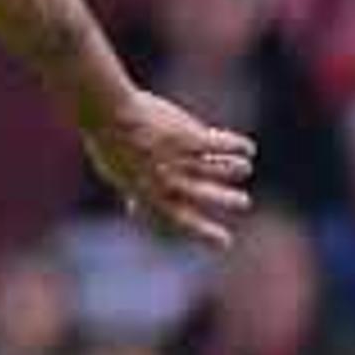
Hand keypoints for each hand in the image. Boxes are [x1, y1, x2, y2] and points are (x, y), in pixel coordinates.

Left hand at [81, 87, 256, 248]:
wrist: (107, 111)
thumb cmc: (110, 143)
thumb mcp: (117, 174)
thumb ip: (134, 193)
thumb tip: (134, 208)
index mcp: (149, 194)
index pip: (182, 220)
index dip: (205, 234)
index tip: (226, 243)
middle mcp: (167, 179)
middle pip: (207, 195)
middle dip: (229, 200)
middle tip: (243, 202)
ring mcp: (179, 157)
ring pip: (222, 169)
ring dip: (237, 169)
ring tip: (244, 167)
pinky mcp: (190, 135)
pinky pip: (223, 144)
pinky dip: (239, 147)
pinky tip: (248, 149)